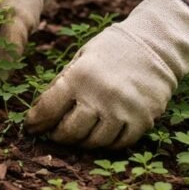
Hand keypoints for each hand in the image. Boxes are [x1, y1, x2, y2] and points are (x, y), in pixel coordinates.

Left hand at [25, 0, 188, 148]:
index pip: (48, 110)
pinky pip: (118, 144)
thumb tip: (40, 112)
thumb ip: (61, 83)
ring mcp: (123, 111)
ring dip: (82, 141)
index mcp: (80, 77)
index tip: (31, 126)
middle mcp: (101, 96)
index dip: (36, 122)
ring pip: (93, 142)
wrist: (156, 45)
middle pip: (70, 133)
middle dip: (57, 136)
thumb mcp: (80, 58)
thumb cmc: (112, 50)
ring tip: (78, 134)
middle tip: (54, 133)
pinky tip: (101, 133)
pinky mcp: (142, 120)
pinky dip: (106, 143)